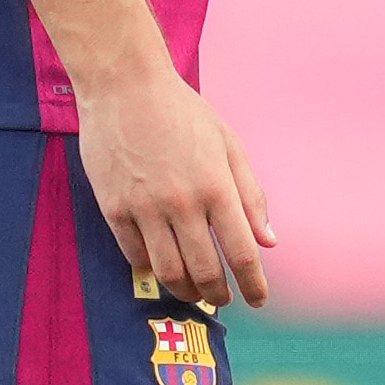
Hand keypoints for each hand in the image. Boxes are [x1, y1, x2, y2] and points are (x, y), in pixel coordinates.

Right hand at [74, 63, 275, 309]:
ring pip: (168, 272)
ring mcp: (145, 208)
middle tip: (223, 299)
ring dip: (185, 291)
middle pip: (205, 271)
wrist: (124, 85)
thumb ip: (250, 194)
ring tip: (194, 291)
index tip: (259, 300)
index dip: (254, 284)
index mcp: (216, 186)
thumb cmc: (182, 110)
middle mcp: (182, 203)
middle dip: (219, 294)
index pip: (242, 253)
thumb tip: (269, 242)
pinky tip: (162, 267)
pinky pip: (134, 256)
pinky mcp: (114, 209)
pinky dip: (152, 270)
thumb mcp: (228, 143)